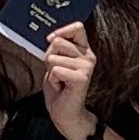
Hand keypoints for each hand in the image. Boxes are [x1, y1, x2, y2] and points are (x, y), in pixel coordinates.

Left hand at [38, 21, 98, 139]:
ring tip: (60, 80)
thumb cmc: (60, 87)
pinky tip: (61, 86)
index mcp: (83, 50)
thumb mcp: (55, 61)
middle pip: (59, 42)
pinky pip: (56, 70)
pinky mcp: (82, 77)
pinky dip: (53, 80)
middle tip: (57, 71)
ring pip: (54, 58)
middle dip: (50, 56)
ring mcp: (87, 67)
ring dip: (51, 71)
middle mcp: (88, 56)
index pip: (77, 27)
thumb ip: (56, 47)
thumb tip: (53, 38)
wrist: (64, 112)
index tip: (52, 40)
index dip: (61, 31)